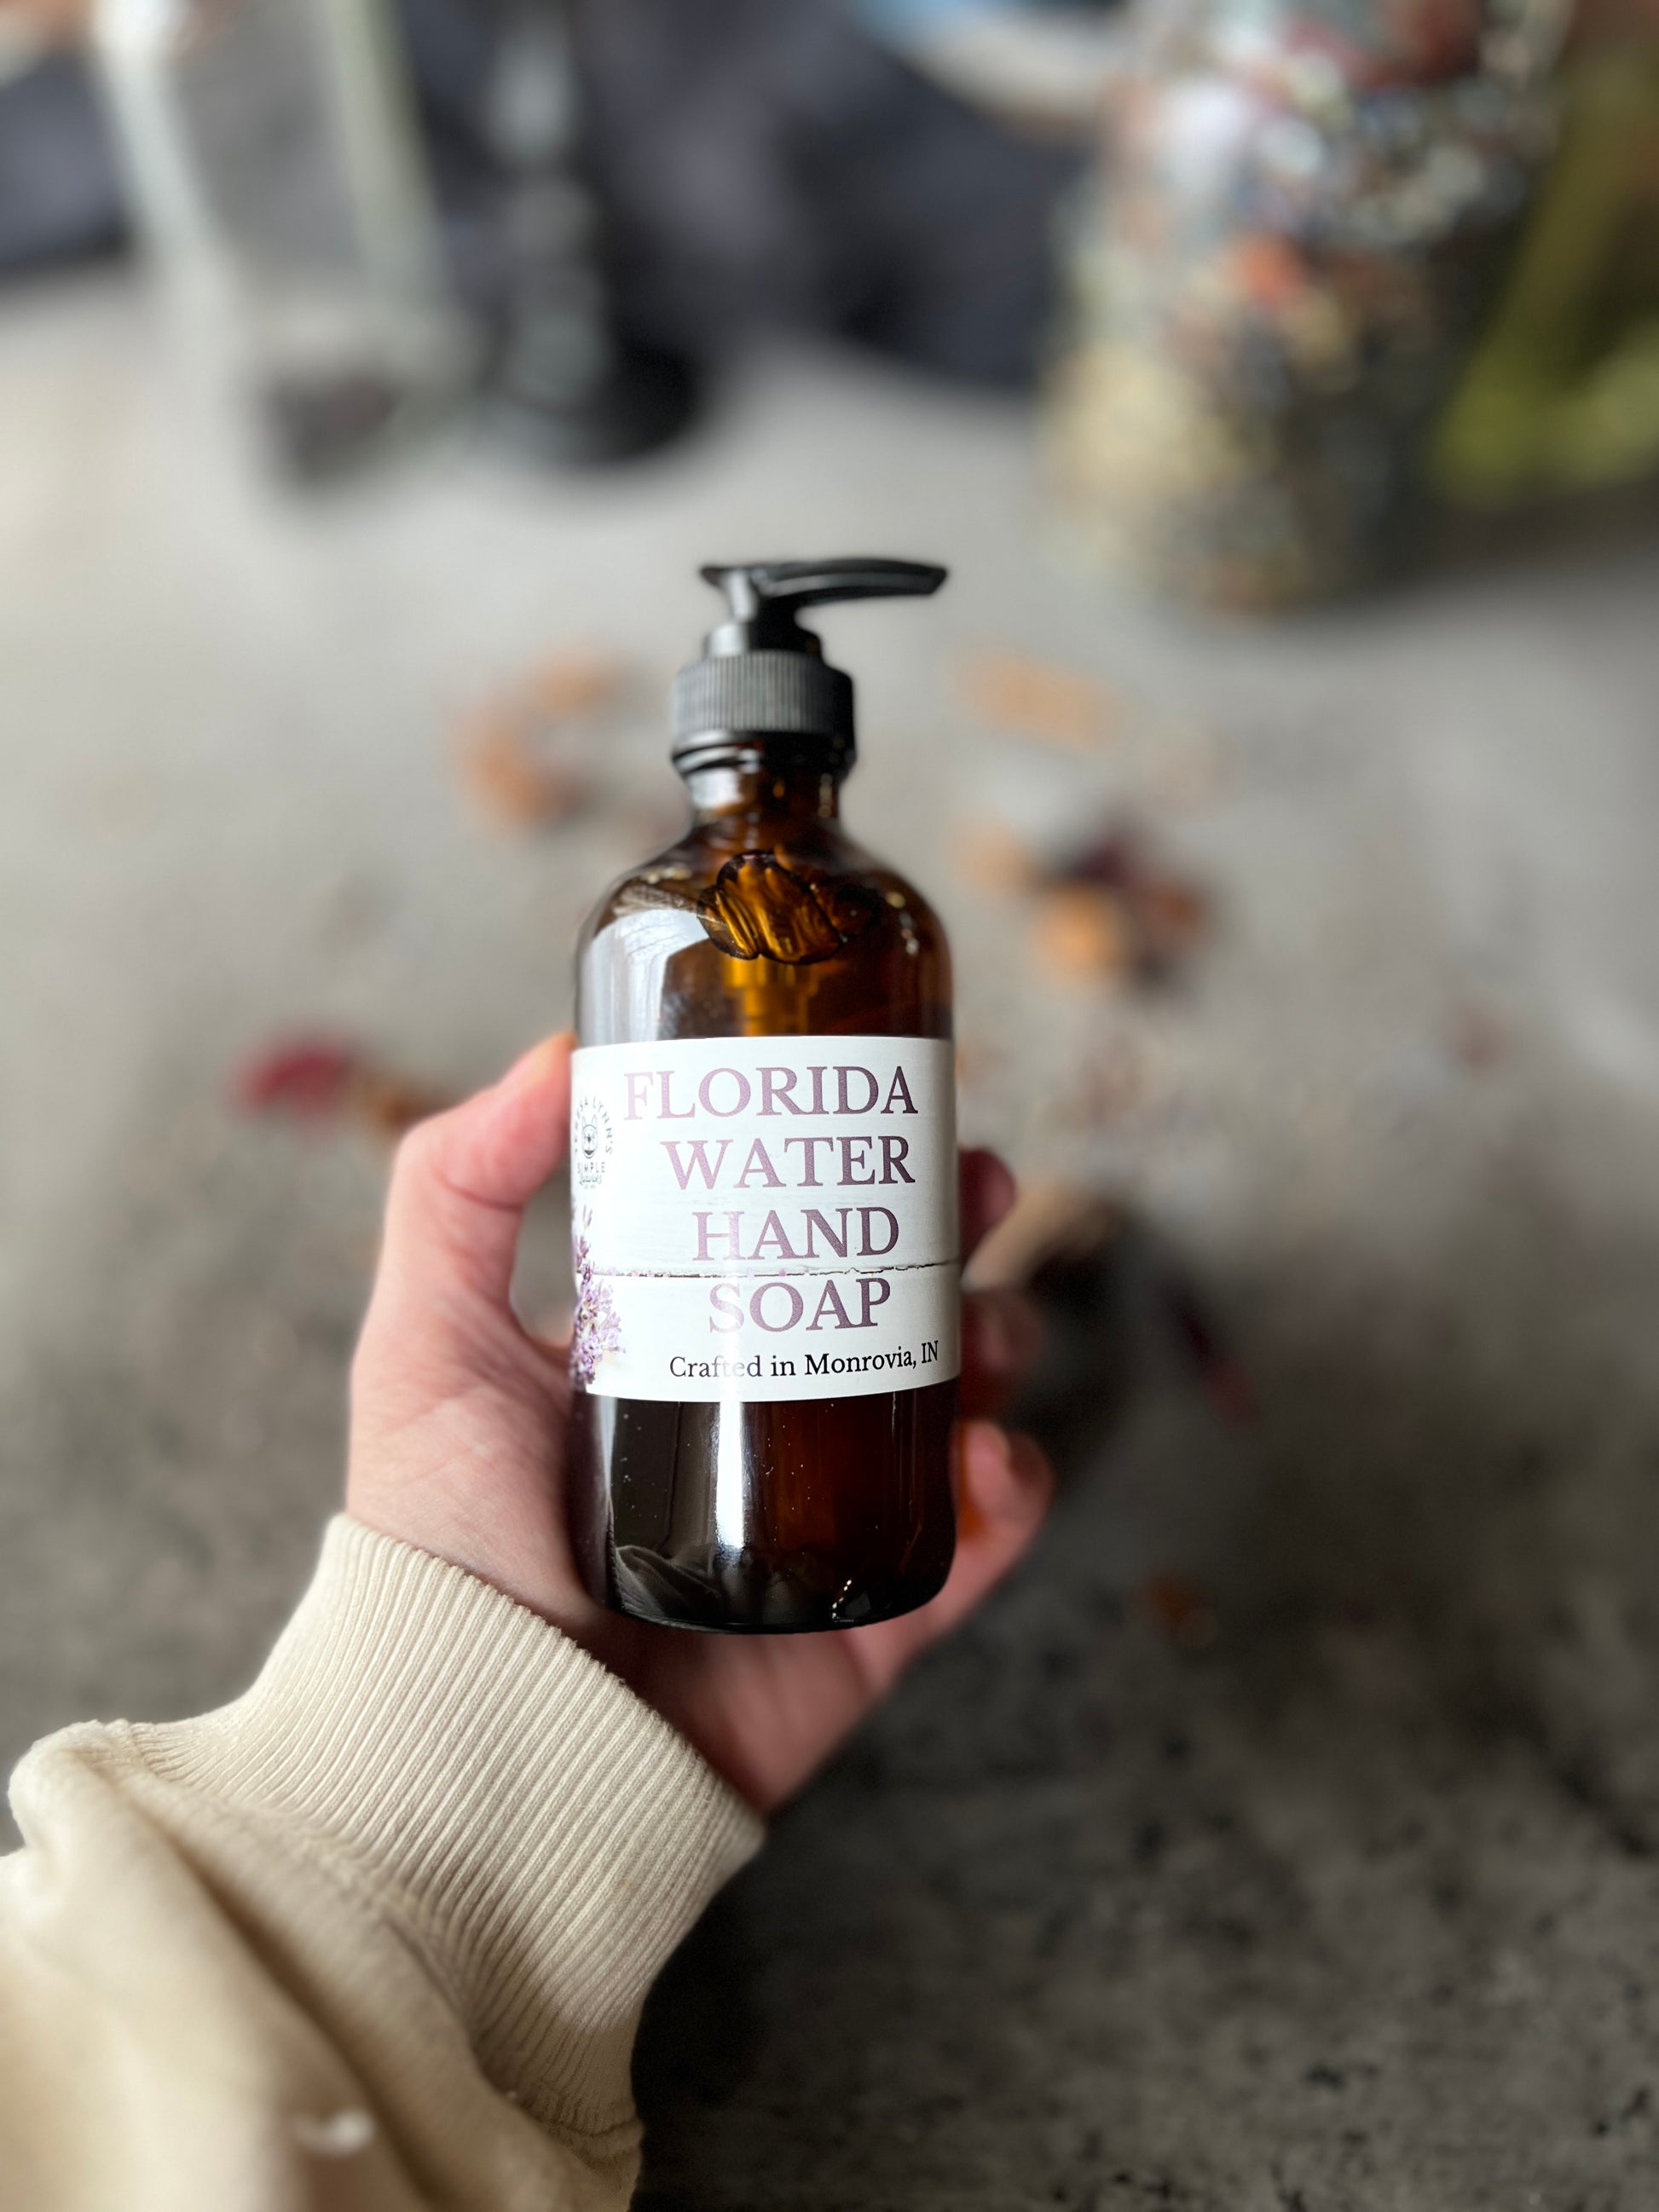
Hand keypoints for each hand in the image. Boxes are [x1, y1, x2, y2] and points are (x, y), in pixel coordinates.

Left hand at [347, 1035, 1052, 1812]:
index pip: (785, 1239)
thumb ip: (457, 1186)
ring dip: (998, 1349)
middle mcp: (754, 1428)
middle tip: (979, 1185)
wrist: (472, 1745)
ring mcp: (817, 1525)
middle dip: (953, 1236)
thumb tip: (559, 1054)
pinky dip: (1008, 1496)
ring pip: (949, 1411)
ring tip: (987, 1333)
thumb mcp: (424, 1342)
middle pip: (893, 1307)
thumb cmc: (435, 1545)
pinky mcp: (865, 1626)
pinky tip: (991, 1458)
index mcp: (673, 1355)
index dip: (849, 1170)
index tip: (892, 1106)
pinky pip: (969, 1551)